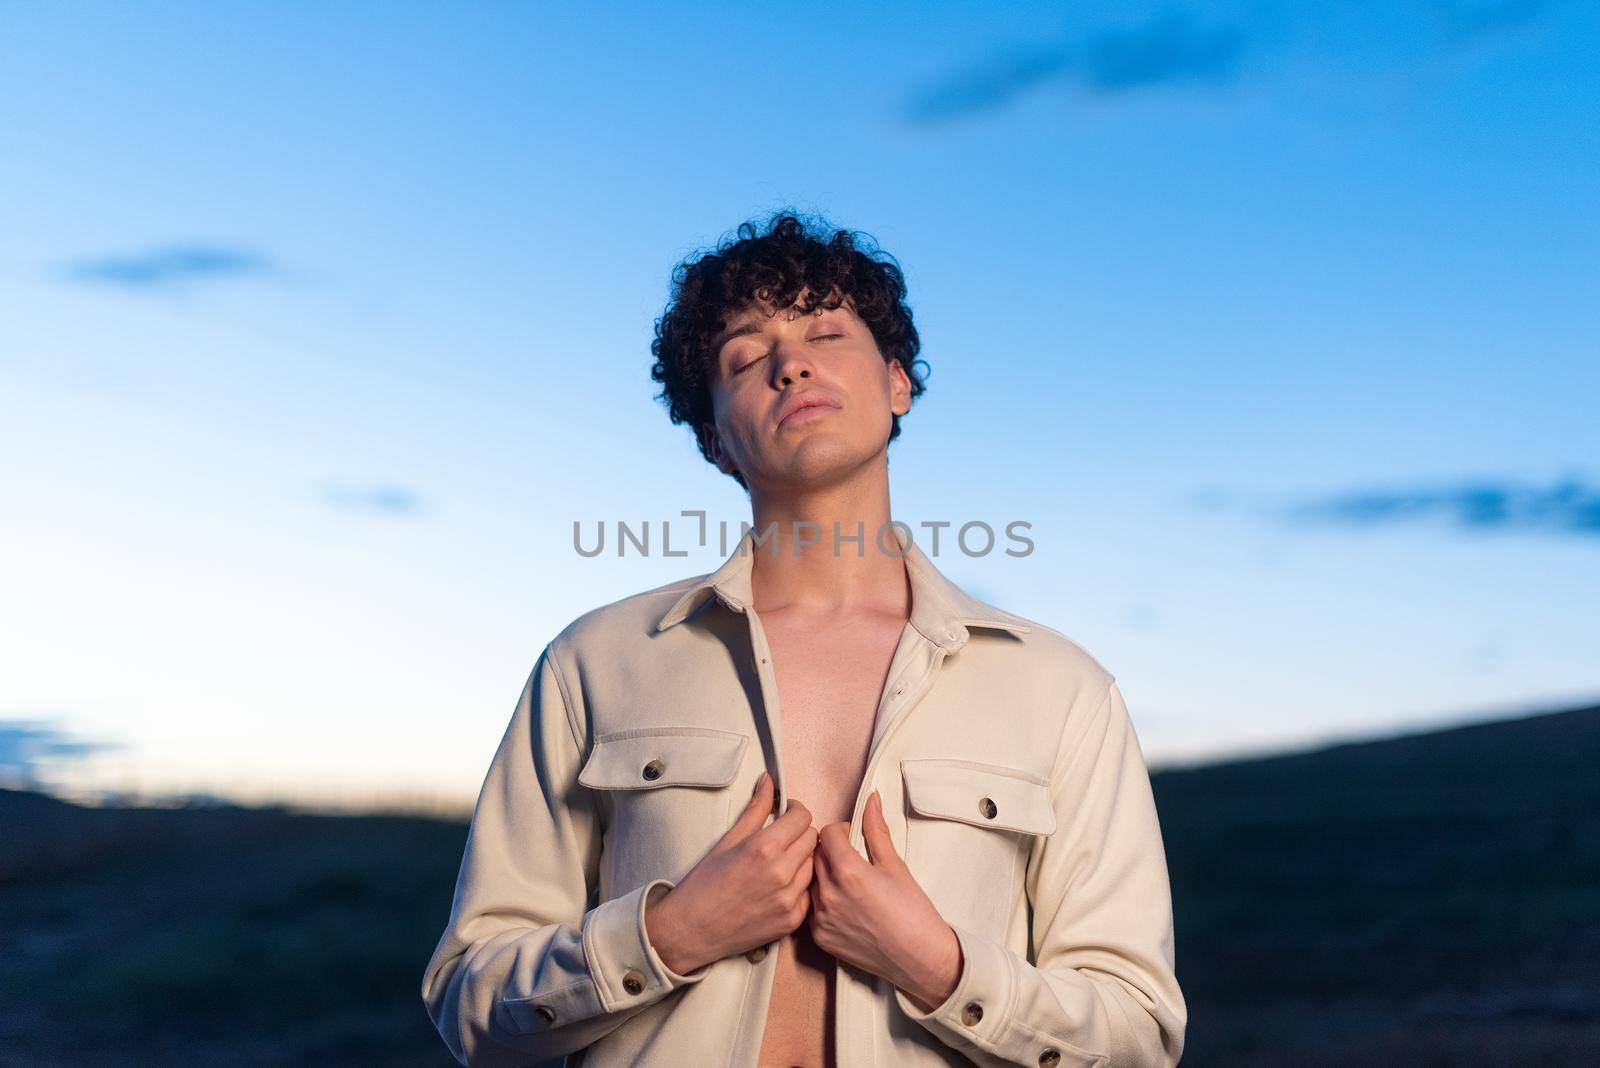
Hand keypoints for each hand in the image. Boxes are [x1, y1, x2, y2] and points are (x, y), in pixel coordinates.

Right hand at [645, 771, 816, 974]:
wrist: (693, 929)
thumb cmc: (705, 883)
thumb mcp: (728, 840)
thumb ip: (756, 808)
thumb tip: (768, 781)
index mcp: (764, 848)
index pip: (803, 817)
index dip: (794, 811)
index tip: (785, 814)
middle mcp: (782, 873)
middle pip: (812, 838)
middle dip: (799, 833)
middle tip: (781, 838)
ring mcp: (789, 899)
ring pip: (813, 865)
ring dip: (801, 859)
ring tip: (778, 863)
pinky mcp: (792, 920)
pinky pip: (809, 892)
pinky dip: (798, 886)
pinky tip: (778, 886)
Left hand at [807, 788, 962, 1011]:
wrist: (919, 957)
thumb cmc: (913, 911)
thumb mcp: (896, 865)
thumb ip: (876, 830)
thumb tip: (871, 798)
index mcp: (849, 872)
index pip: (827, 834)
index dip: (841, 831)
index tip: (854, 838)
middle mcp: (829, 895)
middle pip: (815, 855)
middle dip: (830, 850)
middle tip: (852, 857)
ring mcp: (821, 918)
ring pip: (811, 880)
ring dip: (824, 874)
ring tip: (849, 882)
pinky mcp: (820, 937)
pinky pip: (812, 907)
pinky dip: (823, 900)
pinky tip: (845, 905)